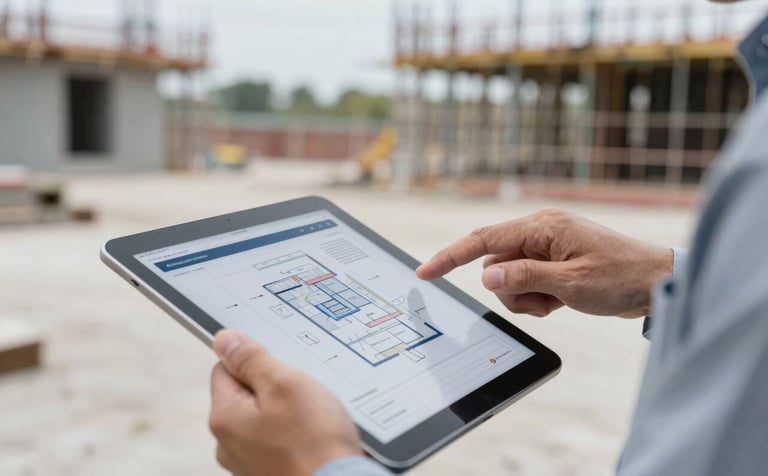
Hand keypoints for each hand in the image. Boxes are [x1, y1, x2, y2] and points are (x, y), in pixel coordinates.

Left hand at [209, 330, 361, 475]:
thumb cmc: (314, 442)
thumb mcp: (284, 384)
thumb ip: (251, 359)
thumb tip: (224, 339)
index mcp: (224, 417)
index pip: (225, 368)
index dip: (255, 361)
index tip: (281, 366)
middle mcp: (228, 444)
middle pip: (245, 394)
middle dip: (273, 388)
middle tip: (302, 392)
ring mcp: (248, 462)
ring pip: (264, 418)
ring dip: (287, 412)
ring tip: (312, 417)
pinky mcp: (269, 472)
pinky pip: (277, 440)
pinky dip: (294, 434)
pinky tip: (314, 436)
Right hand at [416, 208, 672, 317]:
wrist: (657, 282)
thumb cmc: (621, 277)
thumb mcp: (570, 283)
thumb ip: (524, 277)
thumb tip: (485, 276)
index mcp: (542, 227)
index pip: (483, 240)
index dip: (451, 256)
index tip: (425, 272)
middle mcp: (540, 232)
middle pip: (496, 264)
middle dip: (512, 290)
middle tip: (546, 302)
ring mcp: (546, 247)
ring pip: (509, 278)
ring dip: (526, 298)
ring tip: (558, 302)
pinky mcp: (552, 262)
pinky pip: (526, 282)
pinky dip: (537, 298)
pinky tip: (562, 300)